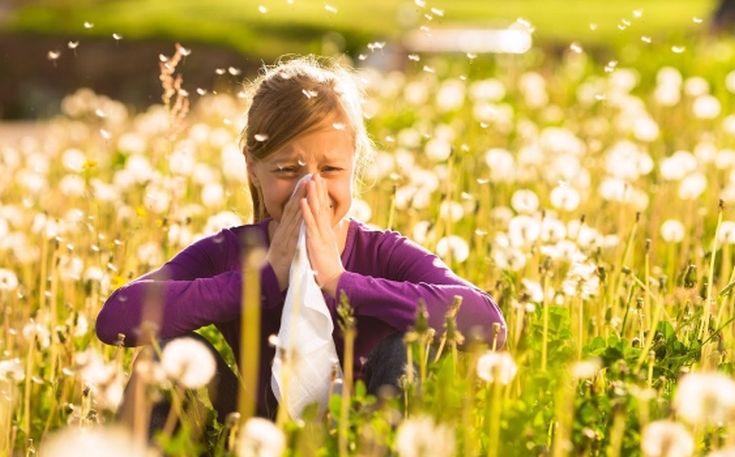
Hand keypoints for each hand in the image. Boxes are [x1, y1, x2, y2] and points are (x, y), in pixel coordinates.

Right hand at [265, 181, 305, 290]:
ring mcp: (285, 237)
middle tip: (309, 175)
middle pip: (293, 207)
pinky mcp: (287, 246)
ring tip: (307, 185)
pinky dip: (298, 219)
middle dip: (301, 190)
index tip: (307, 181)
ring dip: (300, 199)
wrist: (269, 281)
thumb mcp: (283, 248)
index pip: (293, 209)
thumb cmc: (277, 266)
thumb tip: (286, 227)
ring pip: (293, 215)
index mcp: (285, 231)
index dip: (299, 195)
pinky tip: (303, 209)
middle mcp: (284, 231)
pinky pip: (294, 231)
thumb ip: (286, 236)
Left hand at [301, 174, 344, 297]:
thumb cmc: (327, 268)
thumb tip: (324, 231)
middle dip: (319, 189)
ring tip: (310, 181)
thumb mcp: (325, 249)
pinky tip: (303, 201)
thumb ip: (324, 238)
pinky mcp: (315, 242)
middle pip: (322, 206)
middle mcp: (325, 230)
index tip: (319, 182)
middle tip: (316, 174)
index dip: (321, 195)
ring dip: (313, 195)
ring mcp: (320, 235)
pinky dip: (306, 212)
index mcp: (326, 232)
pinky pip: (309, 225)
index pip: (323, 210)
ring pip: (317, 211)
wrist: (334, 281)